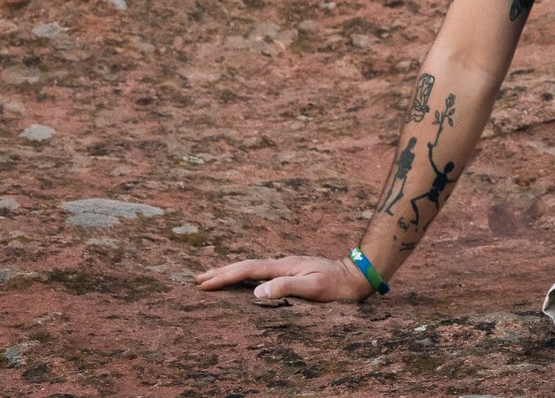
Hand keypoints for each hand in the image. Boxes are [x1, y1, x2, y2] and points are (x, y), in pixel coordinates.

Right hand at [195, 253, 372, 303]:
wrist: (358, 275)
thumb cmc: (337, 285)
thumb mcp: (314, 287)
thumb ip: (287, 287)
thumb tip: (257, 292)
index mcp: (284, 266)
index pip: (247, 271)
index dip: (224, 277)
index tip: (203, 284)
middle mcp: (283, 263)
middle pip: (246, 266)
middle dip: (221, 272)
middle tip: (197, 279)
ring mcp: (287, 266)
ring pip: (252, 268)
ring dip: (231, 272)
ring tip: (213, 277)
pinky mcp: (292, 271)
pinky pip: (261, 272)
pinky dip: (246, 275)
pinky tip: (244, 280)